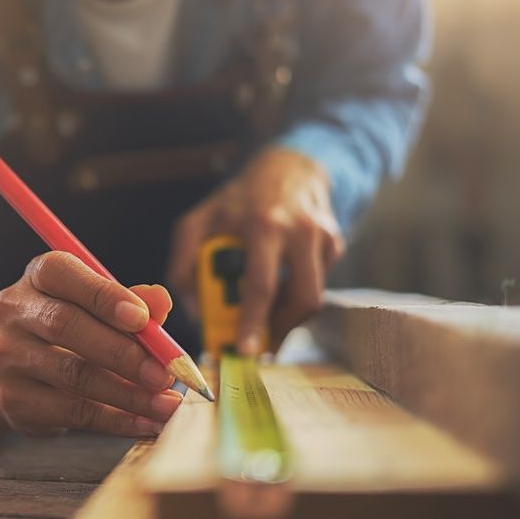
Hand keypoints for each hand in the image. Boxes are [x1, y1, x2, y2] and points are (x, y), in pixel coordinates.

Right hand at [0, 251, 182, 437]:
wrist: (23, 372)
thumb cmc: (74, 328)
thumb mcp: (99, 307)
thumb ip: (133, 302)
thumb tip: (161, 300)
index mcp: (37, 277)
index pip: (61, 273)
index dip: (103, 295)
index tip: (143, 319)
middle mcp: (13, 312)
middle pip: (65, 325)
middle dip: (121, 352)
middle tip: (163, 374)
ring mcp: (8, 358)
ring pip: (73, 375)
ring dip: (127, 394)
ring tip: (165, 404)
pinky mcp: (15, 400)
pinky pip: (72, 412)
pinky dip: (116, 420)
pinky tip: (146, 423)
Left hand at [167, 148, 345, 353]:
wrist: (287, 168)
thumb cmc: (236, 201)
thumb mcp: (197, 222)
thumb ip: (183, 265)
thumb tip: (195, 312)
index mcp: (263, 225)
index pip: (261, 284)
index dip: (253, 322)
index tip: (244, 350)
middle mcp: (299, 230)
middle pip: (302, 298)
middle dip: (280, 331)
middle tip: (259, 349)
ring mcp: (323, 237)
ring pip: (313, 298)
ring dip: (287, 317)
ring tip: (264, 319)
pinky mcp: (336, 243)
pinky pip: (318, 284)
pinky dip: (297, 295)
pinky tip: (280, 287)